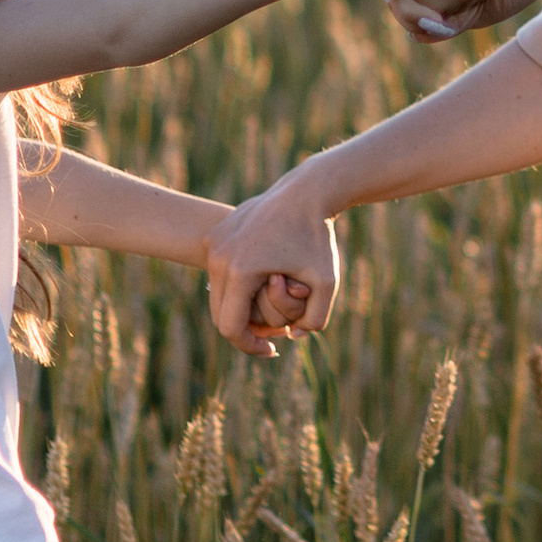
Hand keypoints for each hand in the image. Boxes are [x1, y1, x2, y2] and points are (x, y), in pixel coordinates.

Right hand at [209, 180, 341, 355]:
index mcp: (239, 272)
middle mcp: (218, 257)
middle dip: (244, 329)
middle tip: (272, 334)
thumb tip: (293, 338)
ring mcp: (214, 243)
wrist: (306, 191)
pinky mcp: (216, 234)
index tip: (272, 349)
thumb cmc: (318, 237)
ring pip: (216, 294)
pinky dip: (234, 286)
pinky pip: (219, 272)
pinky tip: (261, 285)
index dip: (249, 346)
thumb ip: (315, 320)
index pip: (230, 328)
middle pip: (219, 314)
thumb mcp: (327, 282)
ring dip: (238, 307)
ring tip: (267, 311)